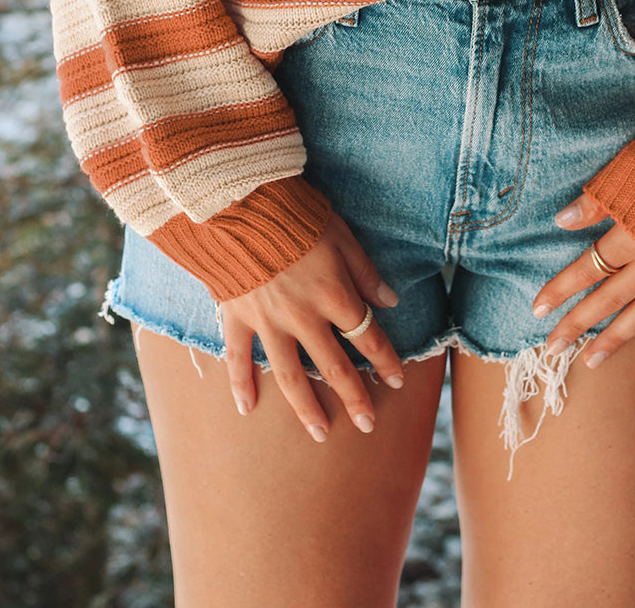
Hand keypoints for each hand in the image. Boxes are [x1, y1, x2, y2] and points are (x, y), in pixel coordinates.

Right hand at [220, 210, 404, 440]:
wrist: (241, 203)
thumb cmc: (296, 214)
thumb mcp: (341, 235)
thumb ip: (365, 271)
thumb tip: (391, 301)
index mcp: (334, 294)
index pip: (367, 336)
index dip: (385, 361)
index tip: (397, 381)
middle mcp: (304, 316)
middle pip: (334, 366)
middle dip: (354, 398)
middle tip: (367, 425)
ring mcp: (268, 321)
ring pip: (291, 375)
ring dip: (307, 407)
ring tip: (321, 432)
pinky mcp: (237, 317)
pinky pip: (239, 358)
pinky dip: (241, 384)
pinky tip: (247, 409)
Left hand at [531, 191, 634, 365]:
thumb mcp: (627, 172)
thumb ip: (596, 202)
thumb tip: (561, 221)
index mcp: (631, 236)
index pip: (588, 268)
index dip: (561, 289)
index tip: (537, 309)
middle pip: (609, 299)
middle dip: (578, 325)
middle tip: (552, 348)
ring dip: (617, 338)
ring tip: (593, 360)